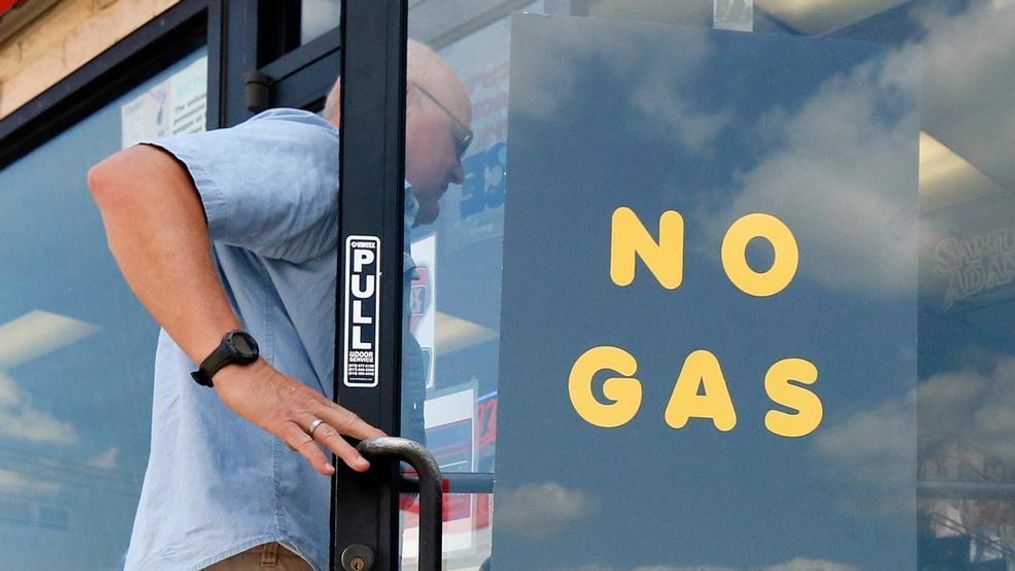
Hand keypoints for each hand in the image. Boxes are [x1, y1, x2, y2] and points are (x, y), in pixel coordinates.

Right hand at [212, 358, 385, 474]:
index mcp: (314, 400)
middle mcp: (311, 405)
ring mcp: (297, 413)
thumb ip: (299, 423)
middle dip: (366, 436)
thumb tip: (303, 445)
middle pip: (345, 421)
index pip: (346, 414)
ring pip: (328, 433)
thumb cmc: (261, 386)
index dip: (365, 426)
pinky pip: (302, 441)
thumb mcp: (287, 403)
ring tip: (360, 465)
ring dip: (346, 450)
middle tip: (384, 448)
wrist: (240, 370)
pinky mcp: (280, 422)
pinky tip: (325, 468)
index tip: (382, 437)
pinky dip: (315, 456)